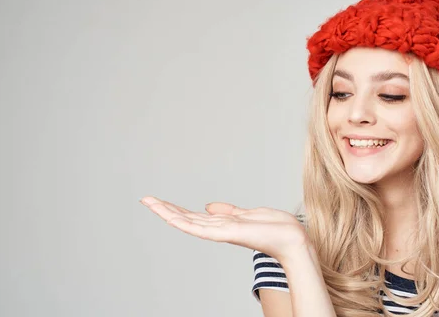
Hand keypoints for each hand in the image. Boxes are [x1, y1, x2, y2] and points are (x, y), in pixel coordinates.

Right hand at [140, 196, 308, 262]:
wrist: (293, 239)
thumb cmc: (276, 229)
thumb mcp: (248, 214)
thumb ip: (228, 211)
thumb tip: (208, 206)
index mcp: (223, 224)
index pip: (194, 216)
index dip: (176, 209)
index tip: (159, 201)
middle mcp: (219, 230)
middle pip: (186, 218)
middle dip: (165, 209)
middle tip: (145, 199)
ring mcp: (222, 233)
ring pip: (189, 223)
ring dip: (168, 213)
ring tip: (150, 203)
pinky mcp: (228, 234)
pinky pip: (201, 229)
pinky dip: (185, 223)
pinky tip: (170, 217)